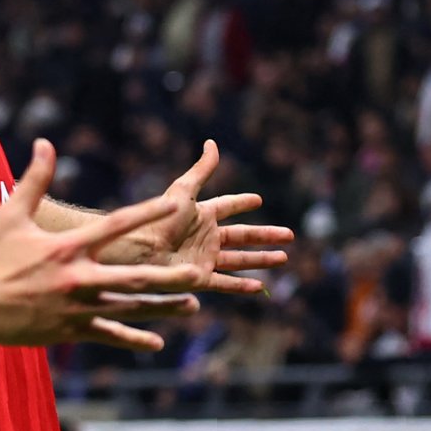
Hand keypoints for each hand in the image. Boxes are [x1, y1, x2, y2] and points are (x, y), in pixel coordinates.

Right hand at [0, 140, 203, 352]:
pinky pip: (108, 334)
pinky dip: (133, 339)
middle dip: (168, 276)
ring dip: (163, 307)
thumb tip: (46, 142)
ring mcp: (75, 307)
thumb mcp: (9, 214)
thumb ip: (34, 179)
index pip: (115, 226)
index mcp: (67, 247)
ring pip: (128, 308)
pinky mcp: (69, 330)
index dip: (147, 213)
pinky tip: (157, 342)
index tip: (176, 204)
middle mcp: (77, 278)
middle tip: (199, 272)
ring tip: (193, 305)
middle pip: (133, 278)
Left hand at [117, 140, 294, 294]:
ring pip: (239, 260)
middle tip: (289, 235)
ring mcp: (203, 258)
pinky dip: (242, 286)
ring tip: (283, 258)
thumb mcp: (184, 190)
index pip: (227, 207)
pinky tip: (261, 287)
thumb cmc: (160, 217)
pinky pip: (225, 283)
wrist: (140, 248)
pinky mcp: (199, 278)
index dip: (241, 203)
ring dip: (261, 260)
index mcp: (201, 215)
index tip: (258, 200)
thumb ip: (201, 170)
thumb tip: (212, 143)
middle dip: (265, 236)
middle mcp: (205, 237)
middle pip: (242, 236)